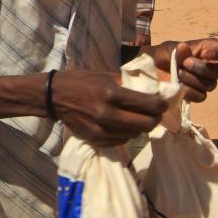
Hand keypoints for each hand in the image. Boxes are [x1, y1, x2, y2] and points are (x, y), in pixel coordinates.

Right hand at [53, 70, 167, 145]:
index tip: (163, 103)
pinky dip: (126, 134)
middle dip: (154, 119)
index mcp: (112, 93)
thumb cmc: (81, 82)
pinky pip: (121, 141)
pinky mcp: (95, 139)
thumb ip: (127, 84)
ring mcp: (101, 129)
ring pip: (135, 134)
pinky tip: (123, 126)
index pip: (150, 104)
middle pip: (146, 124)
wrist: (54, 97)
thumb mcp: (105, 76)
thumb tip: (151, 89)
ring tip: (137, 119)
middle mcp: (108, 113)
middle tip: (153, 114)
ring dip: (140, 127)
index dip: (162, 105)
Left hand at [153, 38, 217, 101]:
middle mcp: (212, 66)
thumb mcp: (168, 49)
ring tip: (178, 73)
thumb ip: (178, 50)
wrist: (153, 69)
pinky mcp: (198, 94)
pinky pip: (201, 96)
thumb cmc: (164, 54)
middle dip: (203, 68)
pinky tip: (179, 85)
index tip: (205, 54)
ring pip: (211, 85)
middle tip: (185, 64)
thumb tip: (184, 47)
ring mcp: (207, 81)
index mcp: (209, 50)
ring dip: (193, 79)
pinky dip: (189, 91)